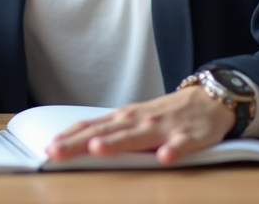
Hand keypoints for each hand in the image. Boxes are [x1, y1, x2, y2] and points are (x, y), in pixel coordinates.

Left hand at [44, 86, 236, 164]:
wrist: (210, 99)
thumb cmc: (166, 114)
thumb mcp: (136, 119)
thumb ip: (112, 132)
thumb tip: (78, 143)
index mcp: (125, 119)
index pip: (91, 126)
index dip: (69, 137)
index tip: (48, 147)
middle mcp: (140, 121)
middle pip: (106, 133)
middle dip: (79, 143)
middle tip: (56, 151)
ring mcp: (164, 129)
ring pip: (138, 136)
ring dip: (117, 142)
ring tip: (97, 149)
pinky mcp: (189, 137)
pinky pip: (181, 145)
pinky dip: (173, 151)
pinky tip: (164, 158)